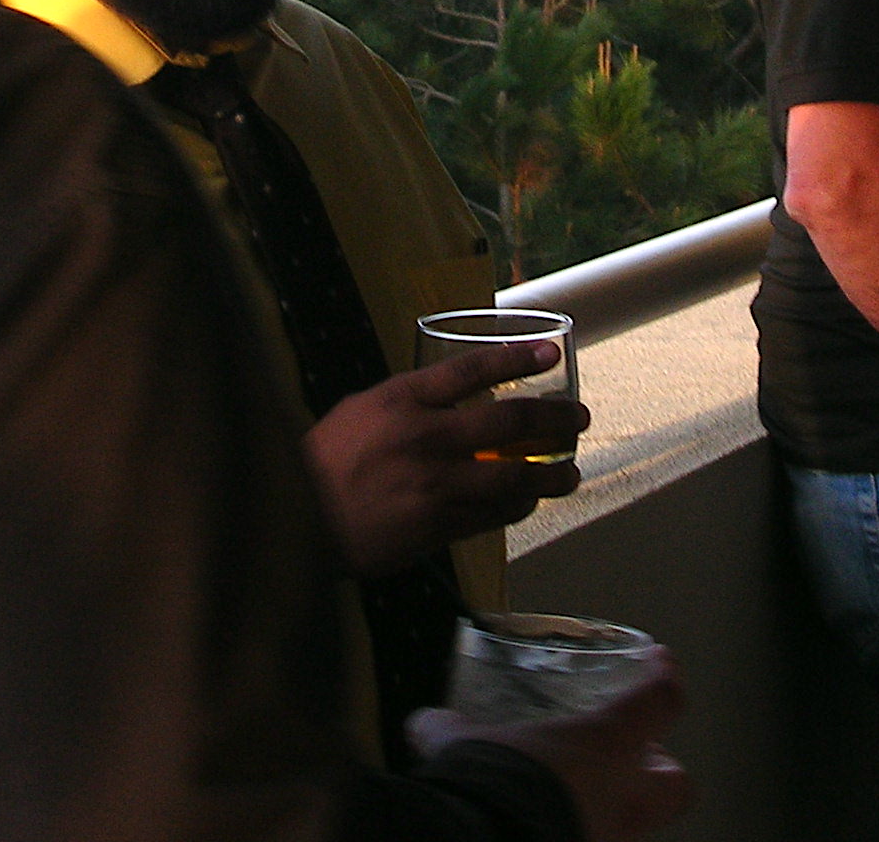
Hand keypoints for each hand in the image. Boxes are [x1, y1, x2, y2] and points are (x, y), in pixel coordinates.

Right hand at [305, 344, 585, 578]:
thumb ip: (408, 402)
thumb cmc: (325, 460)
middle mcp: (424, 437)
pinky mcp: (436, 526)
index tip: (550, 352)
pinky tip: (528, 501)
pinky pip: (492, 516)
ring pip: (511, 476)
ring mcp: (434, 484)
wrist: (298, 517)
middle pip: (507, 422)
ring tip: (570, 472)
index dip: (516, 359)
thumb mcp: (362, 409)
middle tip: (579, 417)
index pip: (471, 370)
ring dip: (550, 473)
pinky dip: (517, 507)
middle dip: (553, 418)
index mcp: (401, 399)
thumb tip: (453, 398)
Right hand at [410, 654, 692, 841]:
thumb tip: (426, 723)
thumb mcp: (466, 744)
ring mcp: (611, 840)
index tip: (658, 661)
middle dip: (660, 769)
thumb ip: (452, 729)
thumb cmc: (494, 782)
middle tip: (633, 755)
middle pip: (677, 784)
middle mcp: (623, 799)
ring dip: (615, 806)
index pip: (661, 701)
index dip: (663, 678)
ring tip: (579, 794)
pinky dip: (579, 829)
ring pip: (638, 823)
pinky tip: (548, 822)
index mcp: (607, 746)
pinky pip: (596, 840)